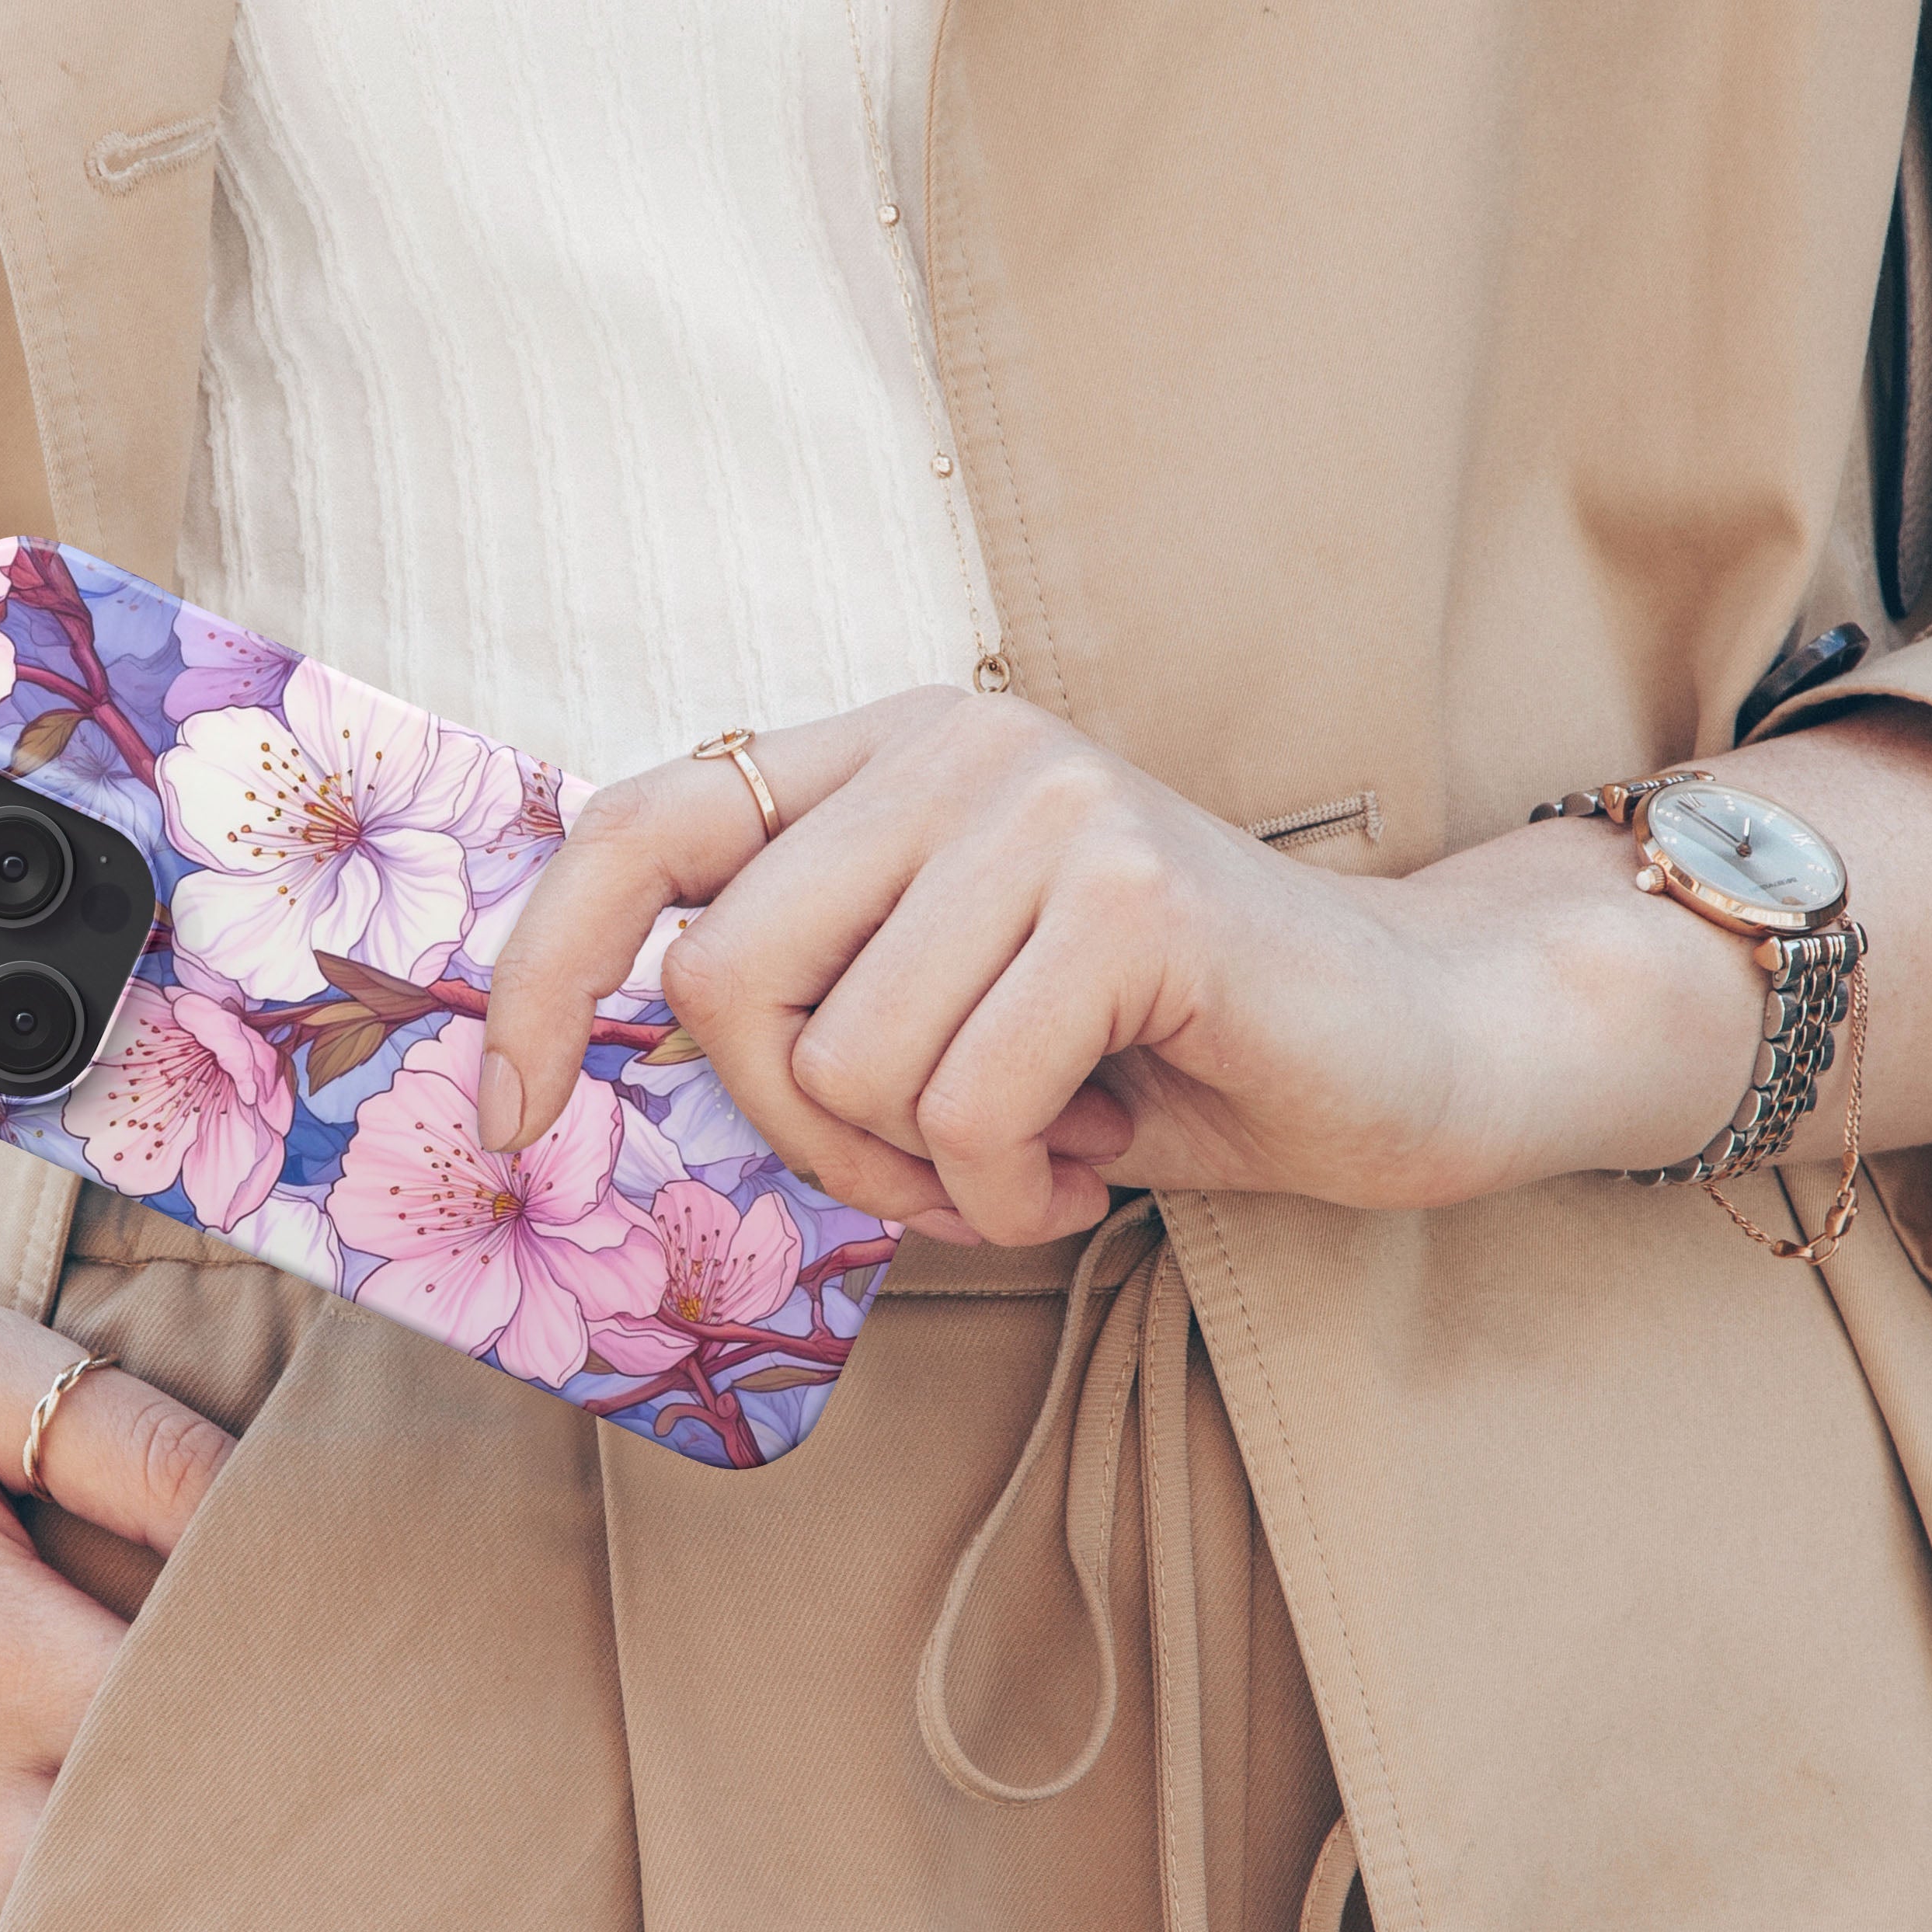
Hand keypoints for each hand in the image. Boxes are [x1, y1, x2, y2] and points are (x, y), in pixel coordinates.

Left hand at [476, 689, 1748, 1244]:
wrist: (1419, 1043)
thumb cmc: (1161, 1048)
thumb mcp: (942, 1006)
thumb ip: (802, 998)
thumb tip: (594, 1064)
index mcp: (886, 752)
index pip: (639, 825)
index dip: (546, 968)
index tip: (512, 1111)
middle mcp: (954, 744)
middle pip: (727, 986)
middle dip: (806, 1135)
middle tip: (935, 1163)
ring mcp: (1046, 804)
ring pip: (845, 1066)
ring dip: (932, 1171)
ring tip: (1046, 1138)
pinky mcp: (1130, 897)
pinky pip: (968, 1107)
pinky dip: (1020, 1187)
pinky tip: (1103, 1150)